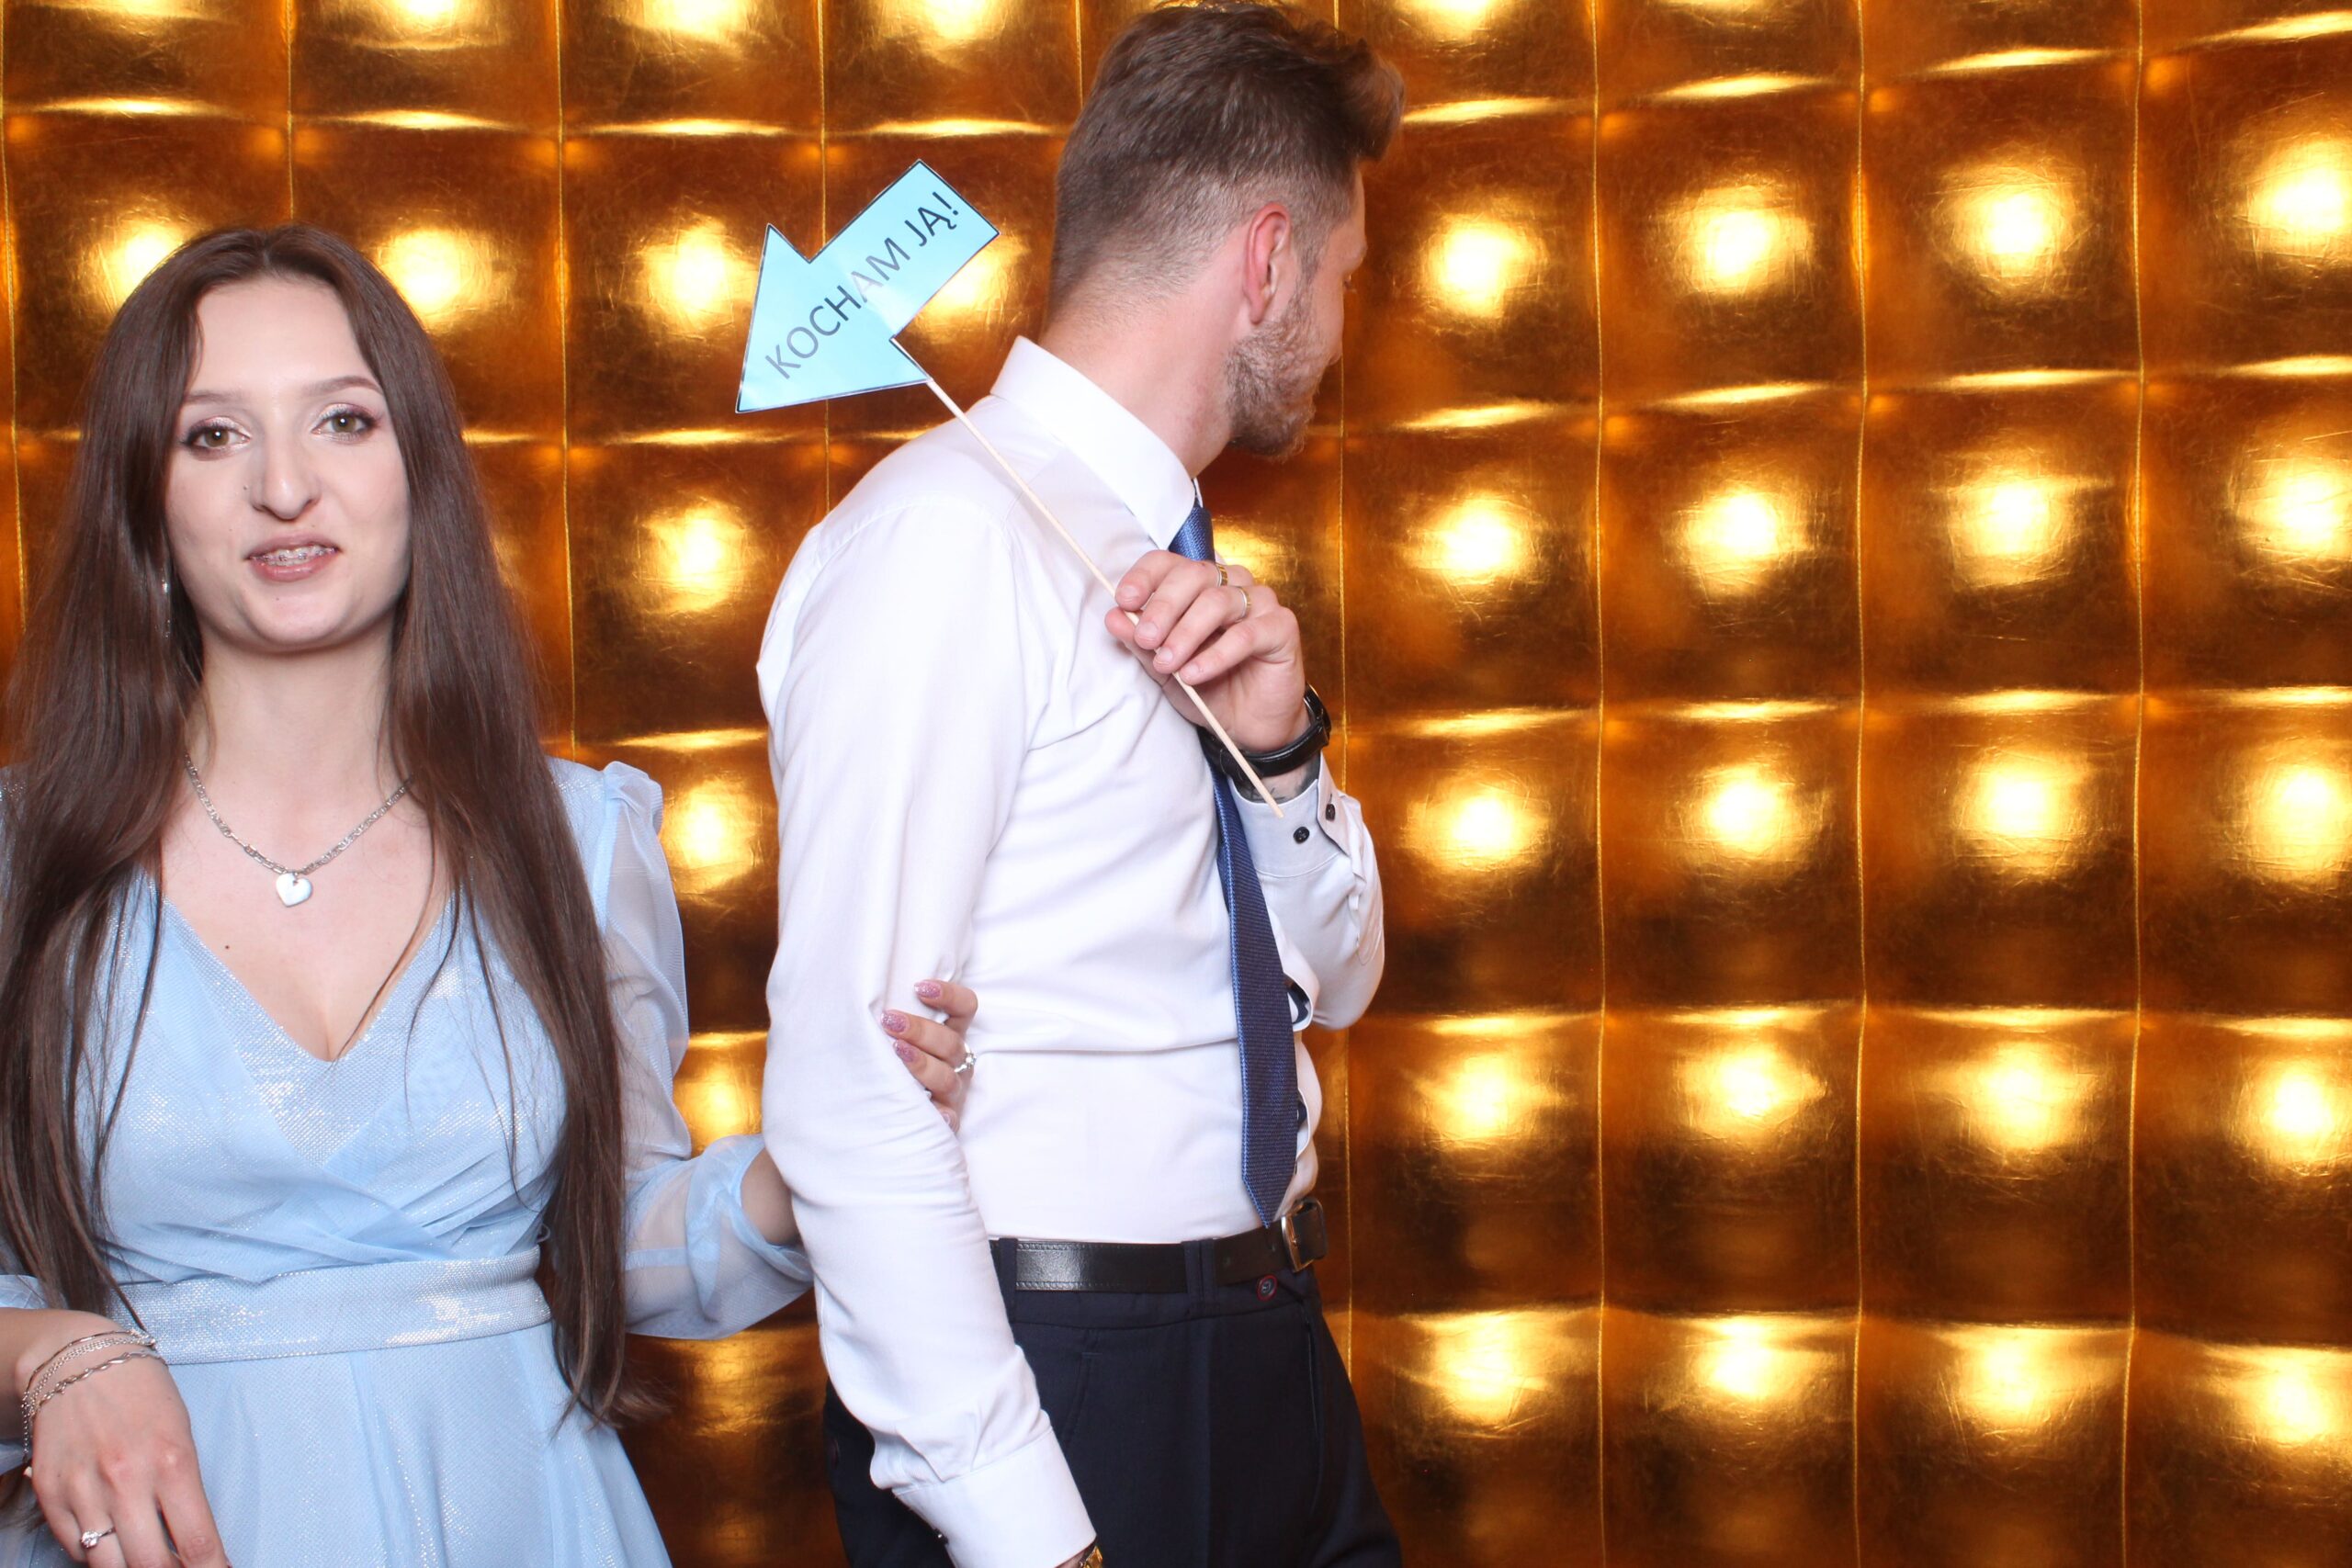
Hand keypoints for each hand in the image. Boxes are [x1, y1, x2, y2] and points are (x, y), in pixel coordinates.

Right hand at [17, 1323, 225, 1567]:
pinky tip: (113, 1545)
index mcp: (173, 1462)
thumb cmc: (142, 1393)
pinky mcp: (51, 1496)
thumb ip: (186, 1487)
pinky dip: (97, 1555)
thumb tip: (192, 1540)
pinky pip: (76, 1549)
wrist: (78, 1361)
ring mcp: (84, 1491)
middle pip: (153, 1566)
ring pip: (110, 1567)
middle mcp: (127, 1481)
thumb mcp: (182, 1432)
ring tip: (149, 1561)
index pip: (198, 1543)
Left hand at [883, 979, 979, 1131]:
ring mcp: (952, 1092)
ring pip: (947, 1077)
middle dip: (920, 1030)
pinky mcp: (947, 1121)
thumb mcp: (894, 1036)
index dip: (949, 995)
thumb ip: (891, 1018)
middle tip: (890, 1021)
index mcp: (948, 1035)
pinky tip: (932, 1111)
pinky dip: (942, 1115)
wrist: (888, 1116)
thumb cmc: (888, 1064)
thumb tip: (854, 996)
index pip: (964, 1008)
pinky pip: (950, 1119)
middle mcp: (955, 1062)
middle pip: (950, 1042)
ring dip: (923, 1063)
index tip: (919, 987)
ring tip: (897, 1053)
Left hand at [1106, 552, 1308, 754]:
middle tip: (1146, 638)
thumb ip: (1141, 644)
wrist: (1250, 726)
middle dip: (1164, 607)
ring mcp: (1259, 602)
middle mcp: (1230, 585)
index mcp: (1199, 586)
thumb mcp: (1165, 669)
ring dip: (1186, 633)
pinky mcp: (1282, 627)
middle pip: (1194, 575)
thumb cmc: (1210, 689)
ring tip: (1168, 662)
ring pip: (1218, 601)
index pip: (1169, 563)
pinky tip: (1194, 674)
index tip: (1125, 601)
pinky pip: (1246, 634)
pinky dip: (1216, 655)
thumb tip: (1114, 617)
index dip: (1144, 576)